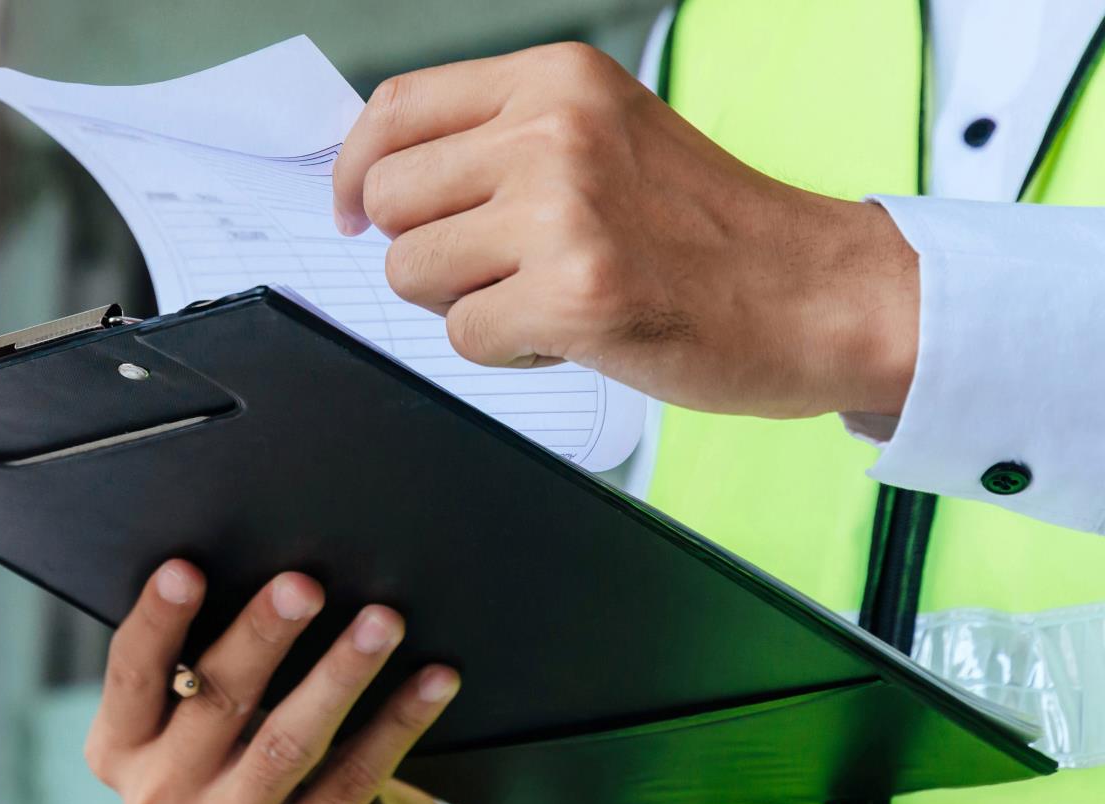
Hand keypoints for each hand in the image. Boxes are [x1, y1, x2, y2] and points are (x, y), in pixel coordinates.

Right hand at [84, 559, 461, 803]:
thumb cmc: (214, 758)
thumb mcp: (178, 726)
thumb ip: (196, 667)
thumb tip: (269, 576)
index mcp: (120, 748)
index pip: (131, 675)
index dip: (159, 621)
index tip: (187, 569)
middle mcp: (160, 797)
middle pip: (216, 701)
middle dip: (262, 636)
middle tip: (304, 585)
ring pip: (287, 744)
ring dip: (339, 674)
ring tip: (381, 622)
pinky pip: (351, 783)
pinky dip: (397, 724)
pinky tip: (431, 682)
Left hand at [332, 42, 918, 418]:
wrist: (821, 293)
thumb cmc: (712, 228)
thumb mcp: (609, 135)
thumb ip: (503, 140)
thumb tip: (376, 176)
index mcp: (559, 82)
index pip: (397, 108)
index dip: (354, 168)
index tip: (351, 210)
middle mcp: (554, 132)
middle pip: (387, 198)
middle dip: (421, 248)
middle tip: (493, 267)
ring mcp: (562, 213)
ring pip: (410, 271)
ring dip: (463, 303)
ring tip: (543, 296)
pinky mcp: (573, 296)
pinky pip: (462, 336)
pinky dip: (505, 352)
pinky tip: (571, 333)